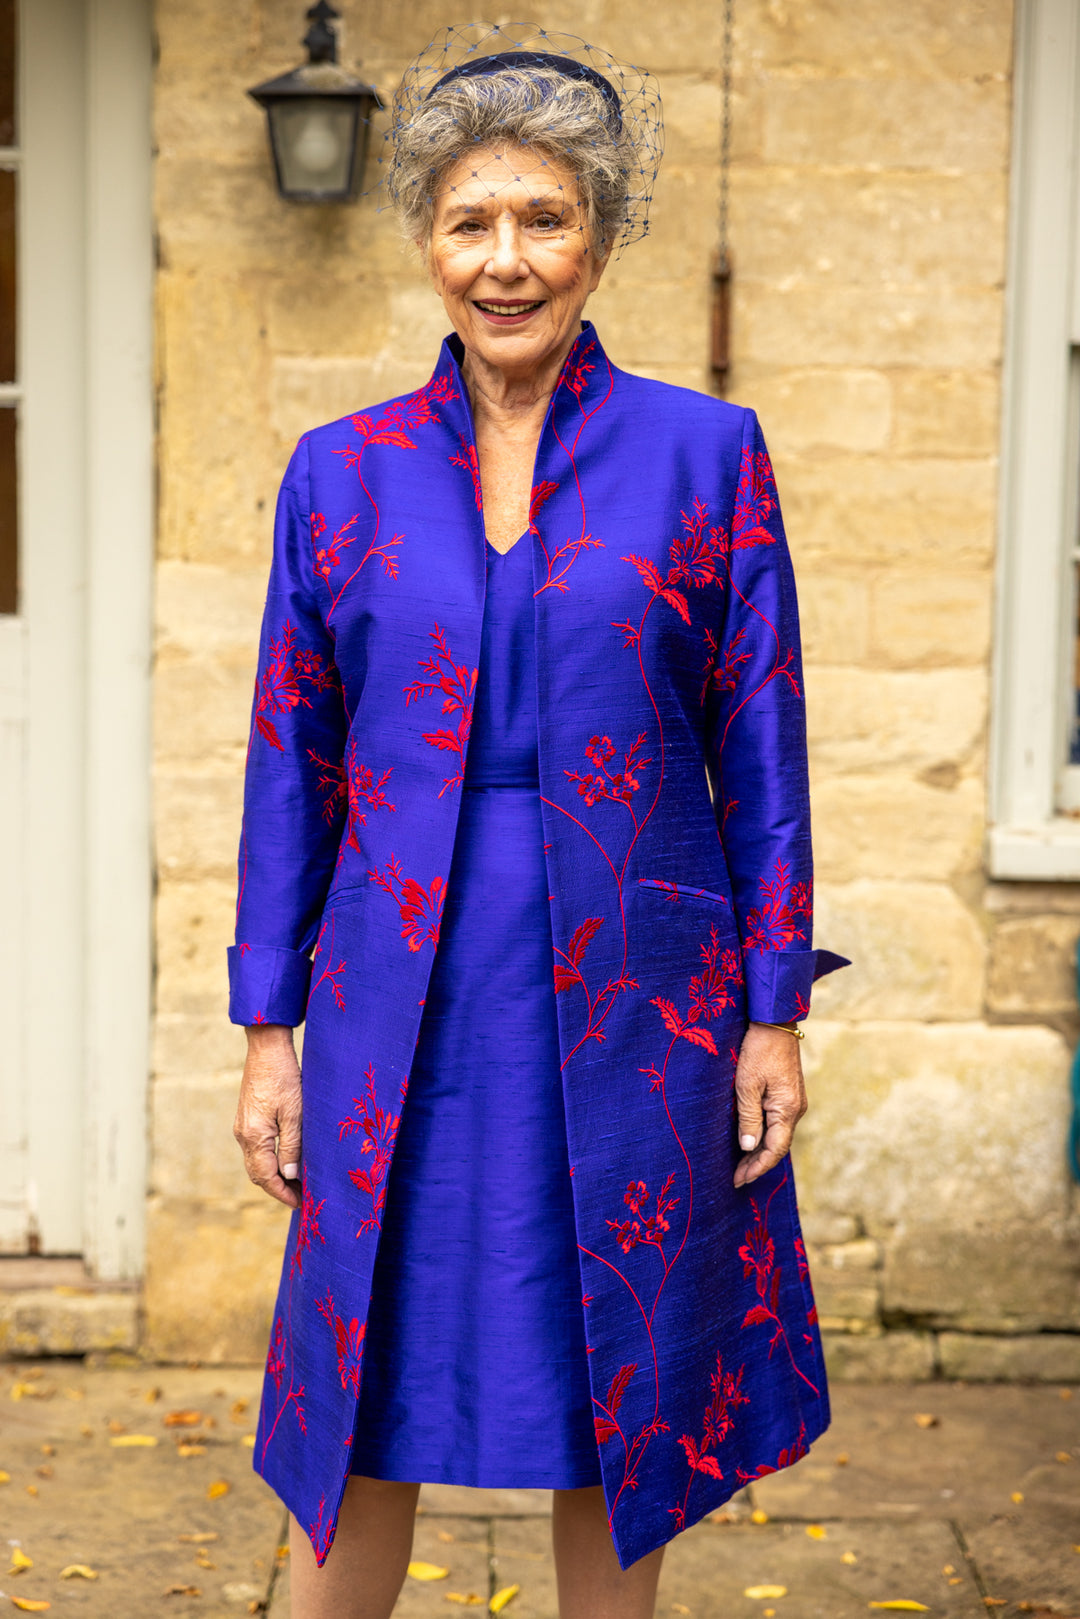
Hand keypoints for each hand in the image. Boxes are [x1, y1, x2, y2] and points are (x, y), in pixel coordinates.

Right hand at [233, 1025, 302, 1208]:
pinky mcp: (246, 1118)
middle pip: (257, 1173)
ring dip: (273, 1175)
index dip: (282, 1193)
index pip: (266, 1176)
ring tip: (296, 1181)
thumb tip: (290, 1174)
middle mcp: (243, 1134)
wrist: (266, 1048)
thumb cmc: (283, 1077)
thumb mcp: (295, 1113)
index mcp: (254, 1136)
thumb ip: (292, 1146)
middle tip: (300, 1196)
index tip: (299, 1203)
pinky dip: (268, 1160)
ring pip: (255, 1161)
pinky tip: (285, 1158)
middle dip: (277, 1188)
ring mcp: (242, 1126)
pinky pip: (255, 1148)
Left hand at [733, 1022, 806, 1189]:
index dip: (757, 1167)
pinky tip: (751, 1140)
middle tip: (737, 1179)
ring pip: (778, 1135)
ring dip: (760, 1151)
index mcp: (787, 1109)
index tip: (739, 1180)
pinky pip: (777, 1122)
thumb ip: (748, 1118)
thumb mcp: (747, 1085)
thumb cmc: (758, 1051)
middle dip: (757, 1163)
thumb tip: (748, 1147)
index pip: (775, 1150)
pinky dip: (764, 1136)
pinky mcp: (789, 1094)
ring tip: (741, 1165)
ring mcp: (794, 1102)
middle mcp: (796, 1109)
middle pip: (777, 1146)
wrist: (775, 1023)